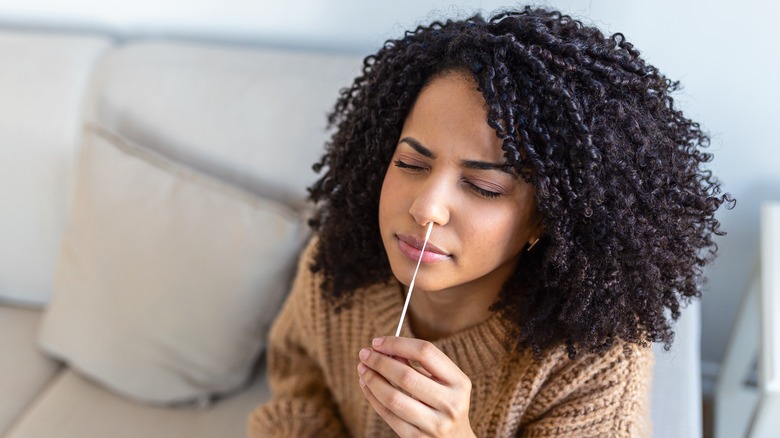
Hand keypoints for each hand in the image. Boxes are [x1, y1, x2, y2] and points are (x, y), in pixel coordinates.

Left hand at [357, 336, 475, 437]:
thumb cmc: (446, 403)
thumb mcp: (443, 381)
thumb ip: (419, 364)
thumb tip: (386, 349)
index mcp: (459, 382)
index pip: (425, 352)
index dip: (398, 343)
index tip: (378, 341)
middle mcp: (450, 404)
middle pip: (406, 375)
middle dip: (380, 362)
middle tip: (364, 353)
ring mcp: (435, 424)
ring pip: (393, 398)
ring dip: (372, 380)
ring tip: (362, 369)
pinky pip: (388, 415)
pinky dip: (373, 397)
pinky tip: (366, 385)